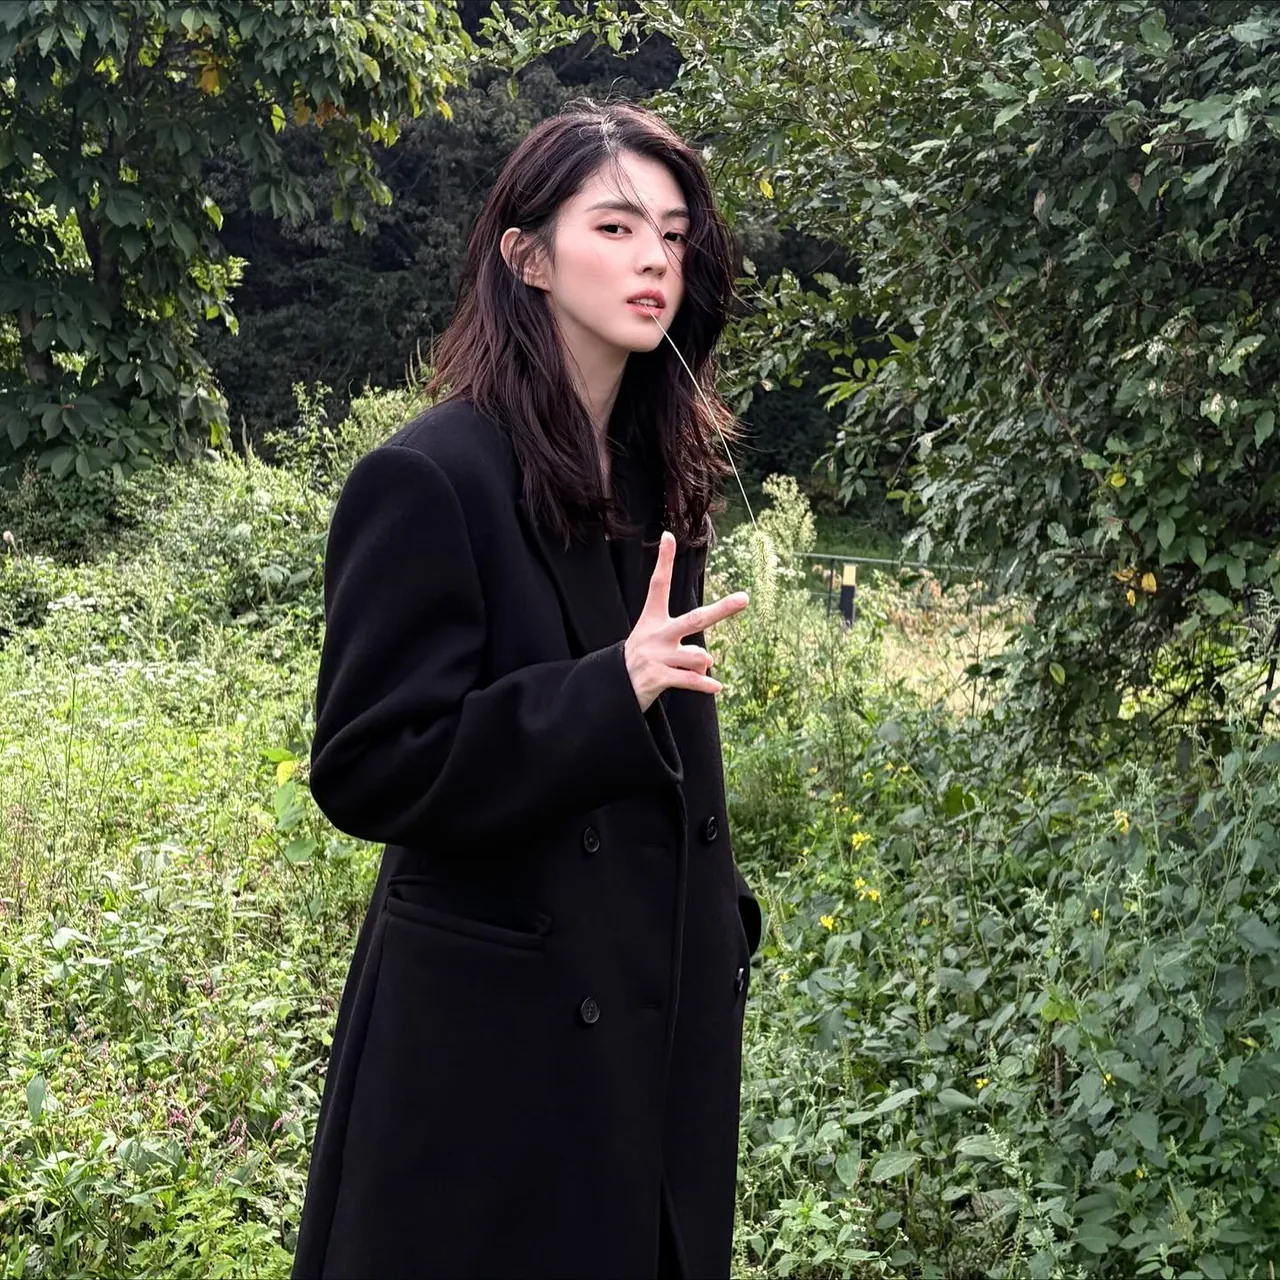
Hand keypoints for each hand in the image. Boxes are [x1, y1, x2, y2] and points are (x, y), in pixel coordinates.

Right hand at [624, 531, 749, 712]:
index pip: (658, 585)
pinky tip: (716, 688)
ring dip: (701, 667)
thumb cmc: (641, 662)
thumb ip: (686, 648)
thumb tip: (710, 661)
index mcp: (651, 620)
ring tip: (687, 672)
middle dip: (722, 609)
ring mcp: (656, 655)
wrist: (614, 691)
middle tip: (744, 598)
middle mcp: (655, 634)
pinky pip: (692, 679)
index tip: (668, 536)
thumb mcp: (656, 645)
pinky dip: (705, 685)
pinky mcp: (658, 677)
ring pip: (699, 657)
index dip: (663, 560)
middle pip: (695, 619)